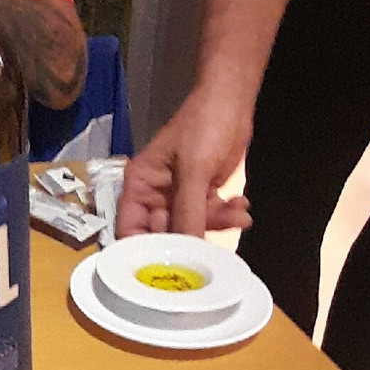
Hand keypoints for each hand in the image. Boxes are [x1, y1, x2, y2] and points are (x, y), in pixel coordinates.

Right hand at [116, 88, 253, 237]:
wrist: (230, 101)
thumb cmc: (203, 125)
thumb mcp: (194, 170)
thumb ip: (189, 212)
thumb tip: (187, 250)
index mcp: (140, 185)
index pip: (129, 230)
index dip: (142, 251)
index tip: (165, 268)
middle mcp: (155, 195)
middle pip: (164, 235)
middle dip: (191, 238)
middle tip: (212, 248)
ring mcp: (178, 197)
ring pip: (192, 229)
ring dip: (216, 224)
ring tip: (237, 213)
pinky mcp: (201, 196)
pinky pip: (209, 218)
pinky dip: (226, 216)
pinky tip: (239, 206)